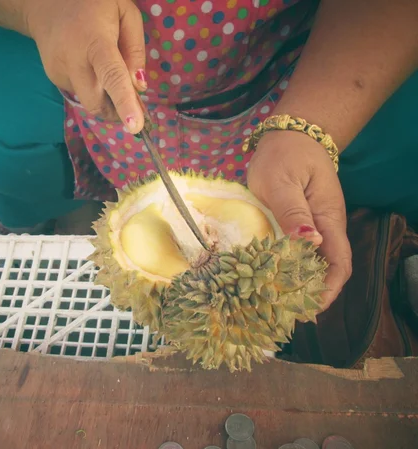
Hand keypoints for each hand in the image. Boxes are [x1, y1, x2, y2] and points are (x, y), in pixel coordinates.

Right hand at [26, 0, 145, 131]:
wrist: (45, 4)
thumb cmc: (93, 4)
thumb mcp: (125, 12)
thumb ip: (135, 49)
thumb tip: (139, 86)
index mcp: (95, 42)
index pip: (111, 77)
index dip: (124, 103)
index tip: (134, 127)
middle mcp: (73, 61)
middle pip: (97, 103)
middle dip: (116, 112)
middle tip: (131, 106)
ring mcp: (59, 73)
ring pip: (89, 100)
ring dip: (103, 97)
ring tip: (104, 69)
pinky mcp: (54, 79)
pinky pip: (80, 92)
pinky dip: (90, 87)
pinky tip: (87, 65)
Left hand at [246, 131, 352, 310]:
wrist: (290, 136)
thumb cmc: (284, 156)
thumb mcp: (282, 182)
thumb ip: (293, 212)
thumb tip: (308, 242)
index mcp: (328, 218)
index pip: (338, 262)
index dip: (329, 289)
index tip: (311, 308)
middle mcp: (325, 225)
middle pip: (328, 267)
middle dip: (313, 292)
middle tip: (287, 313)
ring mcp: (314, 224)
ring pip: (314, 261)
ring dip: (301, 282)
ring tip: (278, 302)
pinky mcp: (300, 221)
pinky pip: (300, 250)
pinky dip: (291, 266)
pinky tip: (273, 276)